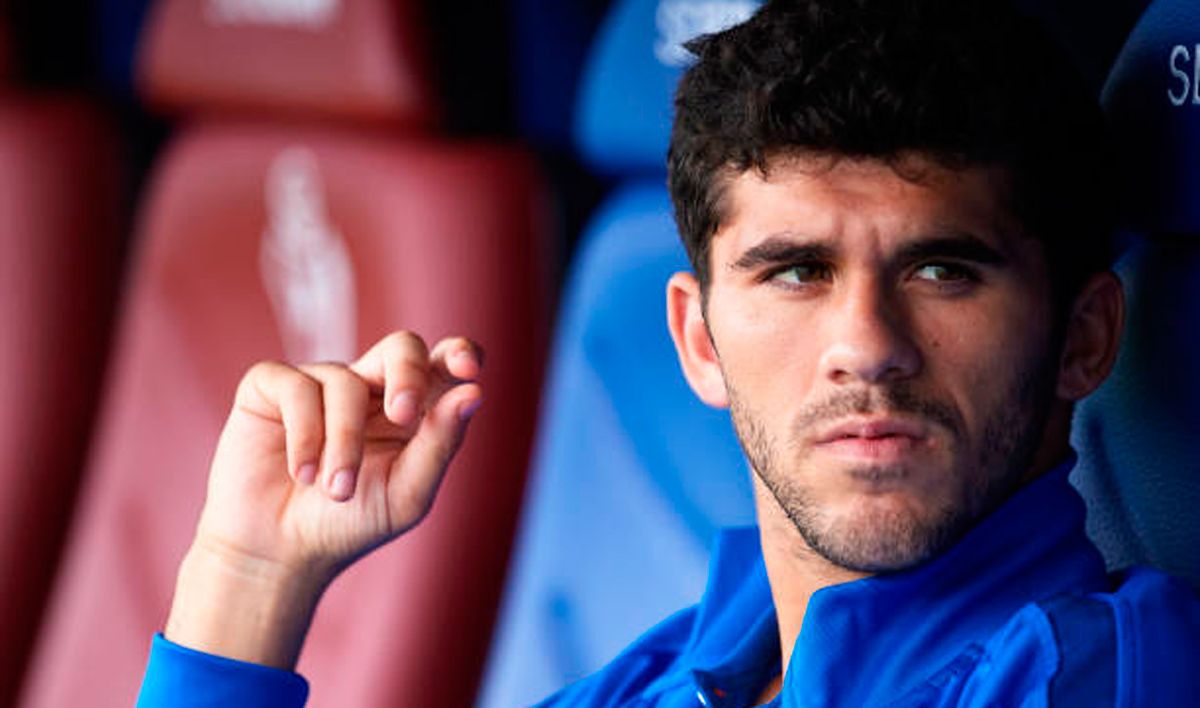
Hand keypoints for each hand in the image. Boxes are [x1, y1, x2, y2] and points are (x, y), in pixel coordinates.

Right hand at [164, 331, 482, 668]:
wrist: (279, 554)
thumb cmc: (349, 523)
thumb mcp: (406, 493)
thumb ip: (440, 443)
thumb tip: (473, 392)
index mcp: (412, 410)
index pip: (445, 362)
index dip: (460, 352)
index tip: (467, 367)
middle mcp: (370, 386)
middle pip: (402, 347)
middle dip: (408, 374)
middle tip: (403, 414)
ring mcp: (321, 382)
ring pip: (346, 381)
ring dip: (344, 441)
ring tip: (335, 490)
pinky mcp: (271, 387)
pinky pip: (296, 387)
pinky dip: (303, 434)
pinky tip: (300, 473)